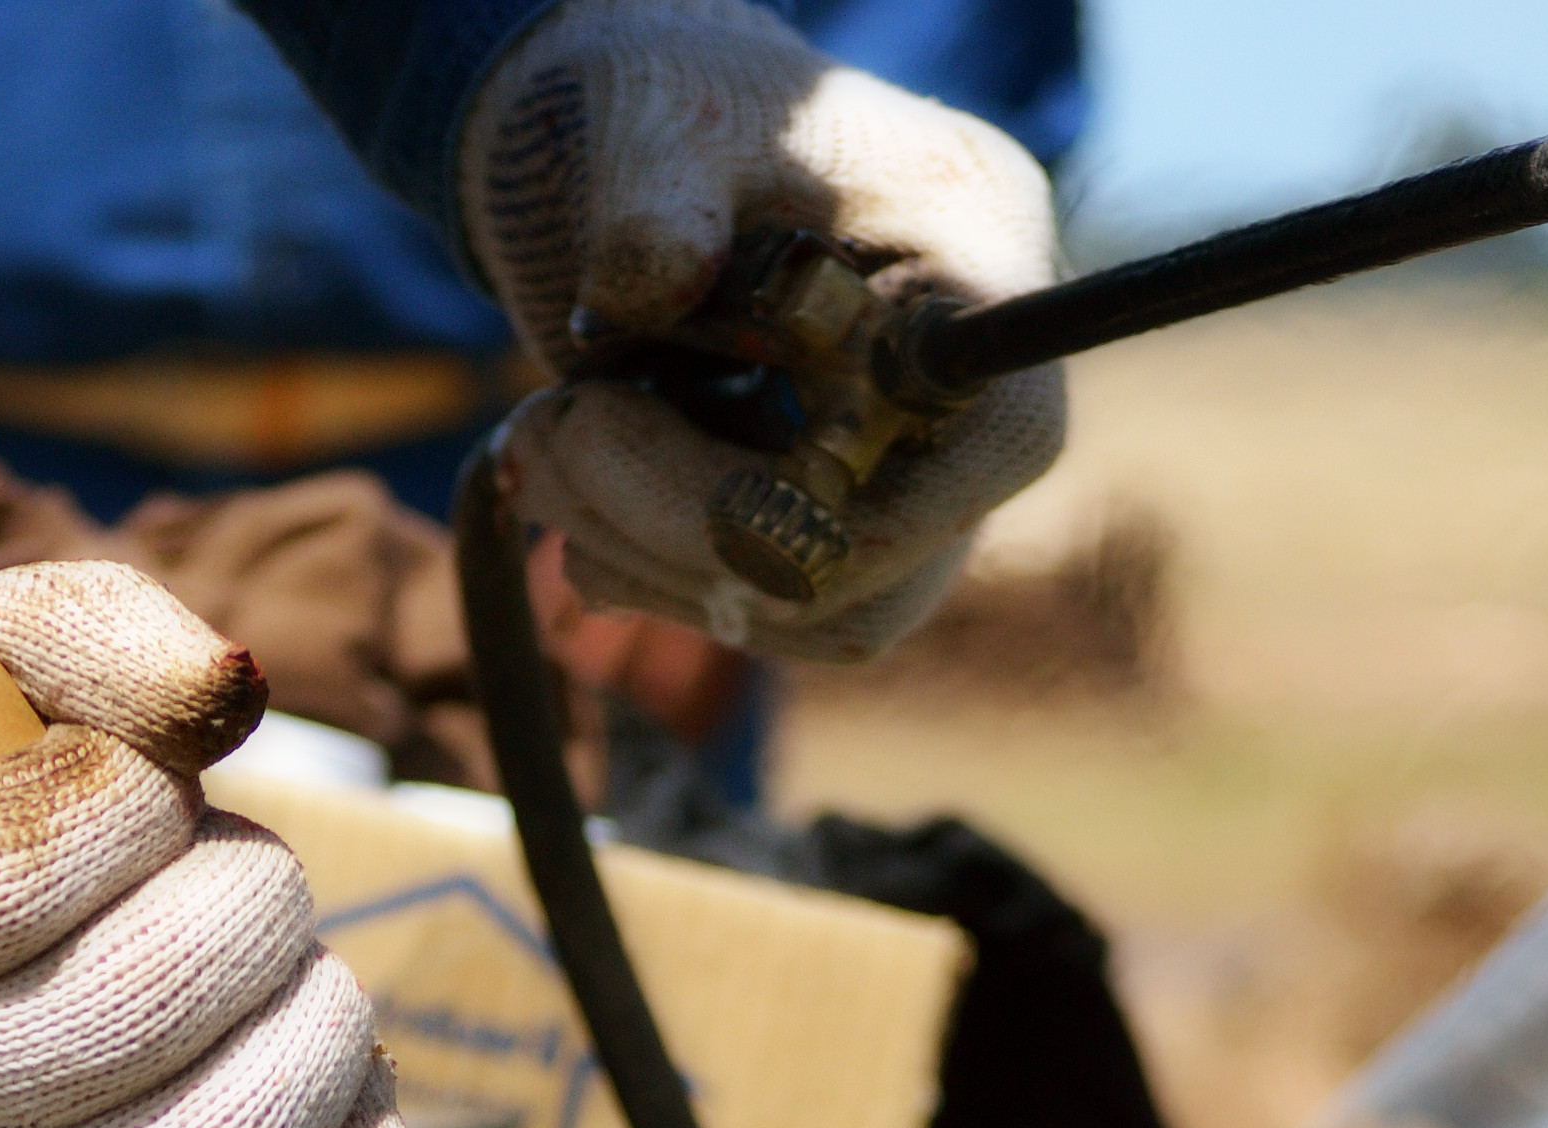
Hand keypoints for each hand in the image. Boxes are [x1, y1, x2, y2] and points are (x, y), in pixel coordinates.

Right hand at [0, 563, 423, 1127]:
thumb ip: (78, 633)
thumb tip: (224, 693)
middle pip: (163, 994)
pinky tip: (307, 1099)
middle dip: (253, 896)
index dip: (134, 796)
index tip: (125, 802)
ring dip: (321, 1014)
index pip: (28, 852)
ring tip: (270, 990)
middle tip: (223, 891)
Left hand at [457, 0, 1066, 661]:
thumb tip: (644, 286)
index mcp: (976, 251)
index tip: (712, 505)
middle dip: (696, 530)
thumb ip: (654, 200)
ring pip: (816, 606)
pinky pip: (756, 605)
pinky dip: (640, 567)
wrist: (629, 138)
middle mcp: (958, 380)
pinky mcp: (817, 511)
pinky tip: (559, 482)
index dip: (883, 509)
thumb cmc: (669, 101)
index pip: (1008, 433)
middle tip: (554, 434)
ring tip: (539, 443)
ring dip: (650, 558)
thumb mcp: (656, 123)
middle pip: (893, 555)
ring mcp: (894, 460)